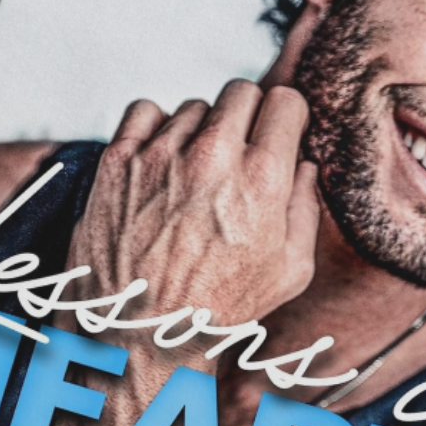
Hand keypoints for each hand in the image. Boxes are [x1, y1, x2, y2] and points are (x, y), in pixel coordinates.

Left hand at [65, 81, 319, 358]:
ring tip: (192, 174)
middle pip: (240, 92)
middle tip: (236, 151)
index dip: (283, 118)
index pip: (284, 101)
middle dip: (245, 116)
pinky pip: (144, 111)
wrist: (138, 332)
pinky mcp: (119, 160)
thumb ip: (306, 210)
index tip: (274, 136)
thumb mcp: (290, 272)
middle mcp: (213, 158)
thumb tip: (304, 166)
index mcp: (263, 180)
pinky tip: (159, 160)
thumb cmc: (217, 309)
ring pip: (192, 106)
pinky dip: (153, 128)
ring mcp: (161, 155)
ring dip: (198, 130)